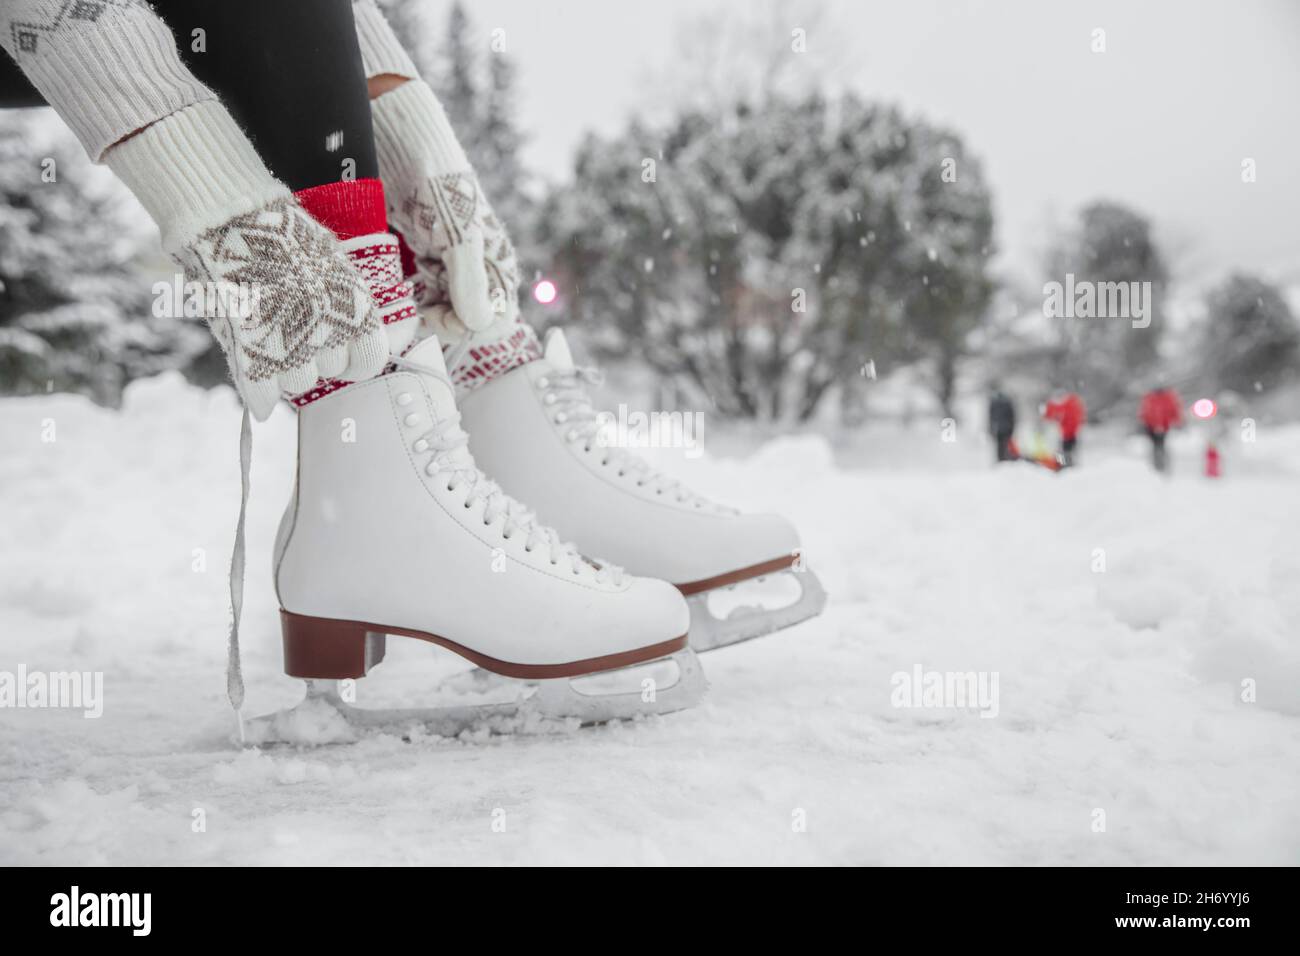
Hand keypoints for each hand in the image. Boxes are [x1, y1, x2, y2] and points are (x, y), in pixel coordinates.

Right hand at [180, 197, 389, 419]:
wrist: (231, 220)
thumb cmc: (282, 239)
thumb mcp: (331, 265)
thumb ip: (346, 305)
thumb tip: (356, 337)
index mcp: (355, 308)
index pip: (370, 360)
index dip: (354, 361)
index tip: (342, 353)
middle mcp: (330, 330)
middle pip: (330, 372)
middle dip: (315, 358)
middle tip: (293, 331)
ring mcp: (291, 345)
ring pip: (298, 383)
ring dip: (285, 370)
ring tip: (269, 339)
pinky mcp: (253, 352)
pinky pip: (263, 393)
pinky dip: (259, 399)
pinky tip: (259, 399)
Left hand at [398, 170, 519, 334]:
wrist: (408, 156)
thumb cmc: (441, 191)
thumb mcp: (459, 240)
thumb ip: (469, 285)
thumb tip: (478, 326)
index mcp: (499, 270)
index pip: (495, 323)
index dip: (468, 328)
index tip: (439, 316)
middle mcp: (482, 275)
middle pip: (469, 323)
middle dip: (443, 321)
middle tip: (419, 309)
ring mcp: (457, 271)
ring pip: (446, 313)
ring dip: (427, 311)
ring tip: (411, 292)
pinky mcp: (434, 264)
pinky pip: (430, 298)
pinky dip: (416, 299)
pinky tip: (407, 285)